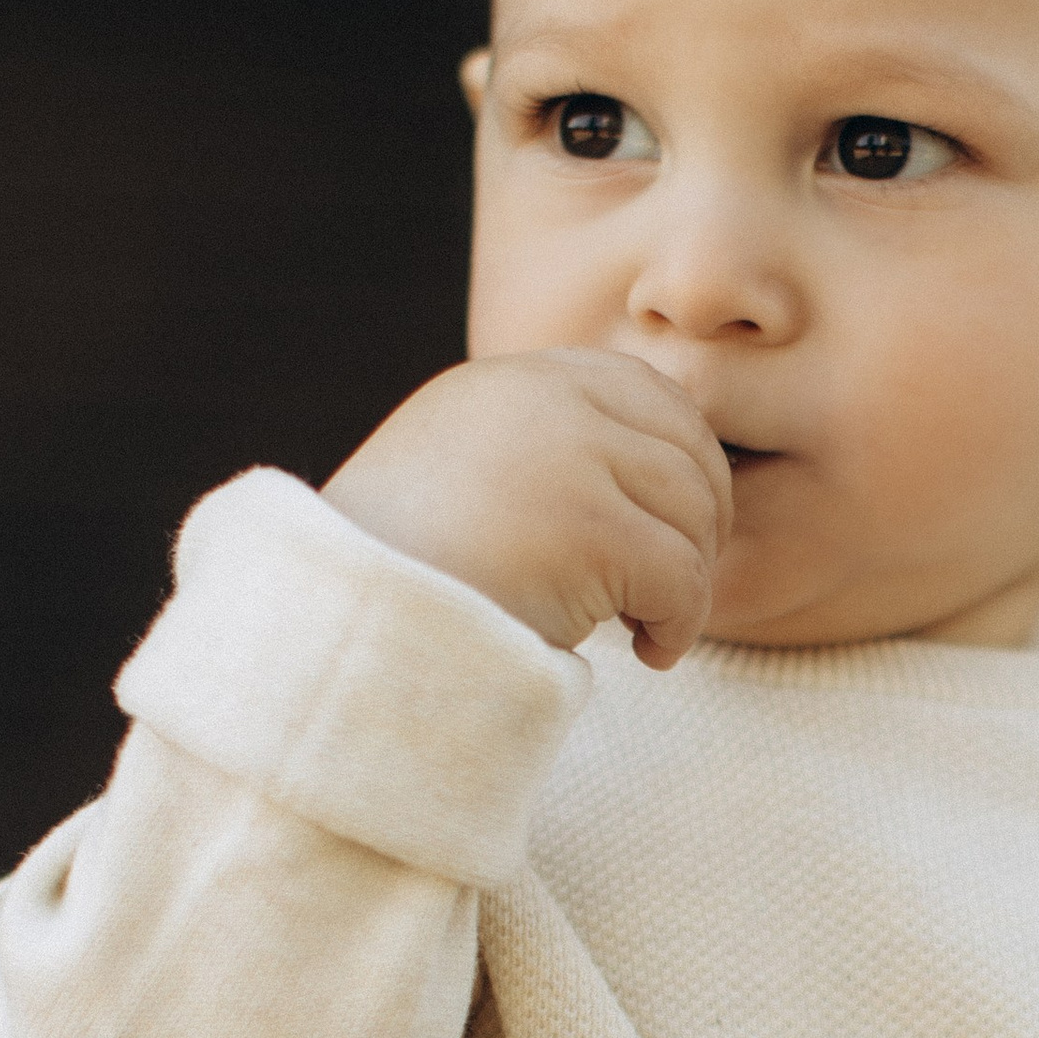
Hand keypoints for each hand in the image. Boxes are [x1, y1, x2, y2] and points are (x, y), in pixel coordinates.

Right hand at [322, 350, 732, 667]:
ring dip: (689, 583)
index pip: (649, 393)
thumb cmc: (400, 583)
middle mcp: (543, 400)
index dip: (685, 466)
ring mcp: (569, 458)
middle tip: (668, 592)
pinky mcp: (590, 529)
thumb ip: (540, 456)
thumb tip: (655, 474)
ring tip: (646, 628)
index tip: (670, 533)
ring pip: (694, 515)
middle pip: (689, 451)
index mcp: (511, 383)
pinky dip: (682, 624)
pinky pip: (685, 577)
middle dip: (699, 527)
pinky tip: (649, 654)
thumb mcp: (465, 480)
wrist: (339, 632)